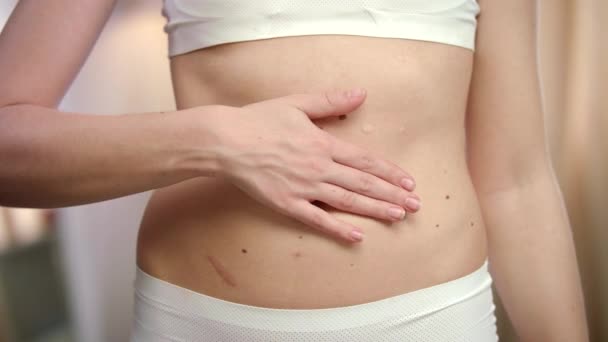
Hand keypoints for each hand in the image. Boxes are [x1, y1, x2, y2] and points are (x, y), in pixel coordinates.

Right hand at [216, 88, 419, 242]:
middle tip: (415, 205)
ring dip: (374, 210)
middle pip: (362, 183)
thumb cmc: (259, 119)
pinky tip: (357, 236)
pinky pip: (316, 220)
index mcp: (322, 143)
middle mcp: (318, 167)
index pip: (364, 160)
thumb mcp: (296, 103)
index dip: (389, 171)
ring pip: (346, 201)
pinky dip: (338, 229)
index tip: (408, 181)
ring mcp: (303, 188)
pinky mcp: (286, 204)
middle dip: (392, 194)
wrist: (226, 141)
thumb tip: (362, 93)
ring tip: (398, 216)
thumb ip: (331, 101)